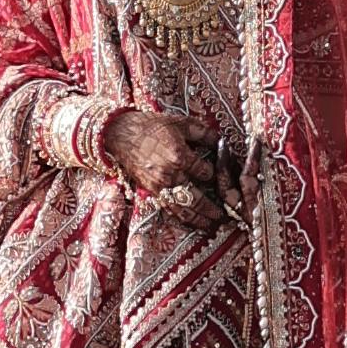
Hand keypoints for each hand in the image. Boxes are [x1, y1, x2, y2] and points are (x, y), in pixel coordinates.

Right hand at [102, 102, 225, 211]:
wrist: (120, 134)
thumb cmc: (151, 126)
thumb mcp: (180, 122)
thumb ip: (203, 132)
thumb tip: (222, 141)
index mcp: (180, 156)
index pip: (206, 172)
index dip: (216, 174)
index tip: (223, 177)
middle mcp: (170, 175)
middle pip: (197, 198)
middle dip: (212, 209)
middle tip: (226, 215)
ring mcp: (160, 186)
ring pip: (183, 209)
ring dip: (199, 219)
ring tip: (212, 225)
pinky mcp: (151, 191)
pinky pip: (169, 209)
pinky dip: (182, 218)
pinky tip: (192, 221)